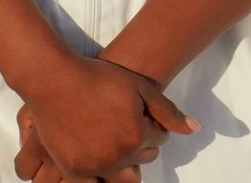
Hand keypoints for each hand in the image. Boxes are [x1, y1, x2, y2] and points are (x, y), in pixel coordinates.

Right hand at [13, 57, 195, 180]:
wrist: (56, 80)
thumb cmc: (100, 78)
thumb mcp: (140, 87)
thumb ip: (168, 111)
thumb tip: (194, 130)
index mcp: (137, 136)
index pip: (159, 139)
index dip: (151, 123)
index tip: (138, 111)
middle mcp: (118, 157)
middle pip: (143, 160)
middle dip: (141, 145)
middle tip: (125, 125)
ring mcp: (94, 167)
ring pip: (121, 177)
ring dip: (124, 163)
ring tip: (114, 141)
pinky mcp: (73, 170)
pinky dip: (100, 175)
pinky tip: (99, 157)